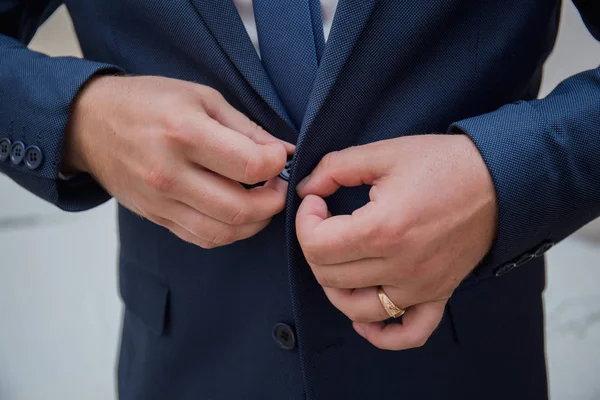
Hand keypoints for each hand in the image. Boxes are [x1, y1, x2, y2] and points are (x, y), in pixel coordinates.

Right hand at [64, 75, 293, 247]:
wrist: (89, 124)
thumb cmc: (148, 102)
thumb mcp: (201, 97)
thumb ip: (246, 128)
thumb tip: (283, 152)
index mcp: (184, 133)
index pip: (250, 165)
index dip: (276, 165)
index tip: (279, 157)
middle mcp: (170, 174)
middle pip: (240, 208)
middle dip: (274, 202)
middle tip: (279, 187)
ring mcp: (161, 202)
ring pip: (223, 231)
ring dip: (255, 223)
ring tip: (262, 202)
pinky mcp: (156, 218)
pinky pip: (202, 238)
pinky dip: (229, 231)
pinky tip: (237, 213)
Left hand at [296, 134, 497, 349]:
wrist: (498, 179)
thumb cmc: (442, 164)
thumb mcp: (383, 153)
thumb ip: (334, 169)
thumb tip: (306, 190)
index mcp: (384, 230)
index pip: (317, 246)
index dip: (304, 222)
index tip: (316, 202)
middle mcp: (401, 267)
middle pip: (329, 277)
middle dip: (314, 247)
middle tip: (326, 221)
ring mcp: (420, 287)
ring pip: (356, 309)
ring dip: (334, 286)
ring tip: (338, 257)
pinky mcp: (437, 294)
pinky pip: (408, 333)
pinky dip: (380, 333)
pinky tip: (363, 317)